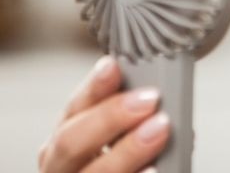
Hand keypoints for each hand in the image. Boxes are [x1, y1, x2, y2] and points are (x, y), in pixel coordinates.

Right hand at [37, 54, 170, 171]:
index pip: (74, 108)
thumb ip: (136, 120)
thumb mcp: (124, 139)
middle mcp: (60, 168)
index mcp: (65, 141)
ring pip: (91, 172)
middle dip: (109, 118)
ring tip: (160, 131)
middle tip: (149, 100)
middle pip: (71, 142)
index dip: (93, 87)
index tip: (114, 66)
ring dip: (126, 151)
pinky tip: (154, 170)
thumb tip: (168, 96)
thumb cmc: (124, 165)